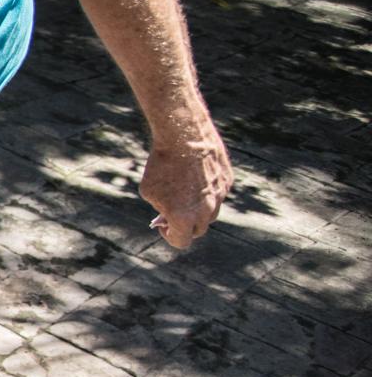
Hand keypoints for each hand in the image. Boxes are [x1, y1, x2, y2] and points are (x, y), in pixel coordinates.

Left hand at [140, 133, 231, 248]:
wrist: (183, 135)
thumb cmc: (161, 165)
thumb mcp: (150, 191)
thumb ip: (161, 209)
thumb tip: (169, 215)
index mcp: (184, 218)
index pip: (180, 242)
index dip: (169, 236)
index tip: (163, 224)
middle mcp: (206, 210)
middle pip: (198, 230)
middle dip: (185, 226)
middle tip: (174, 214)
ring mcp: (220, 196)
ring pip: (211, 213)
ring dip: (199, 211)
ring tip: (186, 198)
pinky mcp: (227, 181)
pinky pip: (218, 194)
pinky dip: (208, 192)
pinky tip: (196, 179)